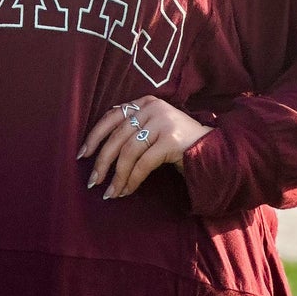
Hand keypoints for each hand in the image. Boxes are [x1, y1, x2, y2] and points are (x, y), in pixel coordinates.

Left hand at [77, 97, 214, 200]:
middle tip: (93, 181)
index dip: (94, 136)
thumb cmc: (178, 144)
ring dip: (117, 177)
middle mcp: (152, 108)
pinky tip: (127, 191)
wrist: (213, 149)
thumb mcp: (153, 129)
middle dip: (102, 162)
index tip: (82, 155)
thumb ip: (132, 129)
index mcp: (145, 102)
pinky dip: (132, 180)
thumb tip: (99, 151)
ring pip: (128, 153)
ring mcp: (162, 122)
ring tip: (111, 193)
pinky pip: (143, 164)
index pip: (111, 116)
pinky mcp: (170, 139)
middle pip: (117, 137)